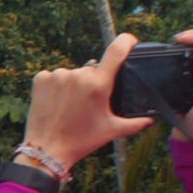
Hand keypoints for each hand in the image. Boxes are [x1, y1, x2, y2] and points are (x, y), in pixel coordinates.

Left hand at [24, 34, 155, 168]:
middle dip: (93, 82)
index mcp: (98, 85)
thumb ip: (135, 124)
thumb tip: (151, 121)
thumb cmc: (81, 141)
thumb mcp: (111, 131)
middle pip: (93, 69)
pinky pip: (54, 77)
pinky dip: (56, 87)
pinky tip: (55, 103)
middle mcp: (79, 75)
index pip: (117, 50)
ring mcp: (58, 75)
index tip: (130, 41)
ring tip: (70, 107)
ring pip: (73, 74)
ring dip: (74, 85)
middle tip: (88, 104)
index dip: (126, 41)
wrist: (47, 150)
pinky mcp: (41, 79)